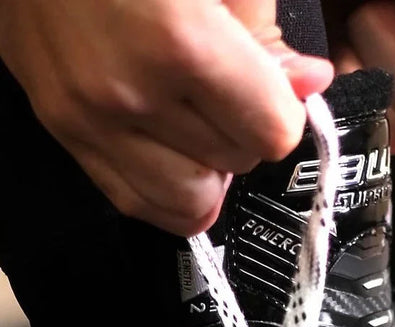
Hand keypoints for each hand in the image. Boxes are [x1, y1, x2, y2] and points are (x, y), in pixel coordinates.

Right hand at [0, 0, 333, 234]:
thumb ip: (264, 33)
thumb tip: (310, 83)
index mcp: (177, 39)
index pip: (272, 133)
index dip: (283, 113)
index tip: (273, 91)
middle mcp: (127, 90)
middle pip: (237, 164)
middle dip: (244, 134)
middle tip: (225, 93)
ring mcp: (88, 119)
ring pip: (194, 202)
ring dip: (208, 170)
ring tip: (196, 124)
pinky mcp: (64, 134)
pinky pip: (139, 206)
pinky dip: (169, 192)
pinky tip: (173, 153)